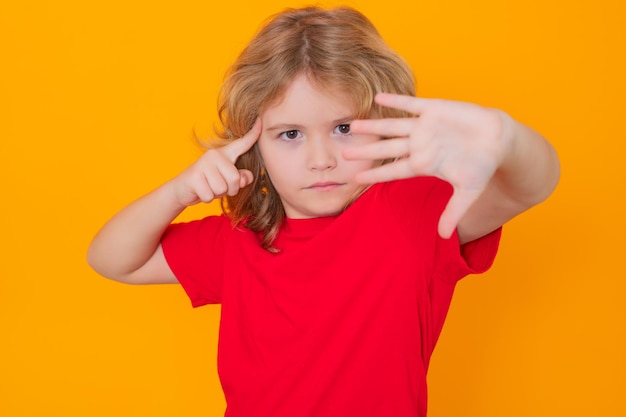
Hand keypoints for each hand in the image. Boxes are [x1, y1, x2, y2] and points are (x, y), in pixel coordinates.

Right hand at [171, 119, 261, 206]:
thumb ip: (240, 178)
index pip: (242, 143)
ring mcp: (203, 164)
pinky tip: (200, 191)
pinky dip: (206, 198)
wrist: (182, 189)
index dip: (253, 134)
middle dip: (229, 190)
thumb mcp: (227, 181)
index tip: (260, 121)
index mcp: (224, 154)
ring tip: (208, 187)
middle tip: (217, 186)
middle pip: (235, 179)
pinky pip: (210, 195)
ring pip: (222, 189)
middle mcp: (214, 155)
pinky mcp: (194, 176)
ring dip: (217, 194)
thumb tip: (245, 178)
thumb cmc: (209, 183)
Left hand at [343, 94, 510, 238]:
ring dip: (373, 126)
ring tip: (353, 124)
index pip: (394, 171)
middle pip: (386, 149)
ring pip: (393, 127)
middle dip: (366, 151)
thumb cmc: (482, 166)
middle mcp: (419, 145)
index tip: (356, 179)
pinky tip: (378, 97)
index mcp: (423, 164)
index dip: (375, 175)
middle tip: (344, 153)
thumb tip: (444, 237)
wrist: (499, 139)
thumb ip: (453, 211)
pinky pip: (411, 105)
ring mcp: (424, 127)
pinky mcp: (435, 110)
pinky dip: (396, 101)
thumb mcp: (468, 192)